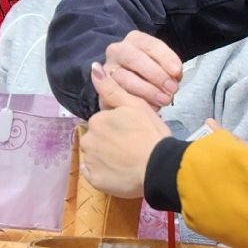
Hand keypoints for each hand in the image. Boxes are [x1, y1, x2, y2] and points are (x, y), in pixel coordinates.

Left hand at [79, 62, 171, 196]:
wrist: (159, 167)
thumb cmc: (150, 134)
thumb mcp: (134, 105)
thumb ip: (111, 88)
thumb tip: (93, 67)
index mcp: (98, 120)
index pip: (103, 123)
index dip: (118, 128)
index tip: (132, 134)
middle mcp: (89, 139)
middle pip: (97, 140)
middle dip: (109, 143)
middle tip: (131, 148)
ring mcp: (90, 161)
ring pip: (94, 157)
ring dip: (106, 159)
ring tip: (127, 162)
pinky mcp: (94, 181)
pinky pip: (94, 176)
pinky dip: (104, 174)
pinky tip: (119, 173)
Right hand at [101, 31, 182, 108]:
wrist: (126, 88)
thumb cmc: (151, 75)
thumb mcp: (162, 66)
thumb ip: (169, 69)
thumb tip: (174, 77)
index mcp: (135, 40)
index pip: (150, 44)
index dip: (165, 58)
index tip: (176, 72)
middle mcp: (117, 50)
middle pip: (134, 59)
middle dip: (156, 75)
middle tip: (171, 89)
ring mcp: (106, 68)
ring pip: (124, 78)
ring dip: (147, 90)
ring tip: (163, 100)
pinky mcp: (101, 88)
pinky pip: (117, 95)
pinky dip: (136, 102)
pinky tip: (150, 107)